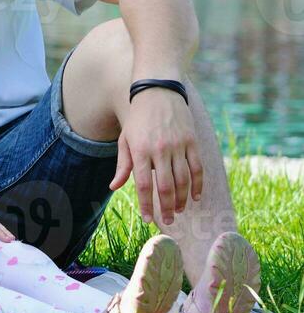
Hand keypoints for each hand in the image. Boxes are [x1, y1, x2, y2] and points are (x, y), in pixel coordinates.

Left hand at [109, 86, 202, 225]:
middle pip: (165, 186)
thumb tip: (114, 187)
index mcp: (140, 151)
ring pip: (183, 180)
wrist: (158, 92)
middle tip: (168, 221)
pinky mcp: (192, 141)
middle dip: (166, 207)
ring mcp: (178, 146)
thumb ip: (123, 165)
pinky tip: (195, 196)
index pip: (143, 184)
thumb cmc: (138, 119)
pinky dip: (198, 184)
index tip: (149, 219)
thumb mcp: (125, 140)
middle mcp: (159, 150)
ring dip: (182, 199)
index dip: (146, 204)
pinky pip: (197, 168)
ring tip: (179, 210)